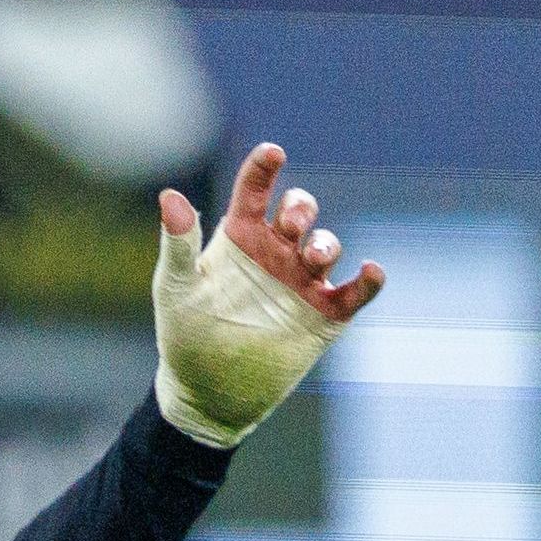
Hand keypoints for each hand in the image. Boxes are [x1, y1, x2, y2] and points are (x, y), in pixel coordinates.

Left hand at [150, 141, 381, 445]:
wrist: (206, 389)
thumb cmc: (185, 332)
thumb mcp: (178, 285)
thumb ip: (179, 242)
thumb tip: (169, 196)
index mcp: (240, 239)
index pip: (255, 192)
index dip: (264, 168)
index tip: (272, 151)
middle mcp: (275, 253)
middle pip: (299, 212)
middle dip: (302, 207)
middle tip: (292, 222)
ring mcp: (303, 282)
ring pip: (327, 246)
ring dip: (326, 244)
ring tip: (315, 256)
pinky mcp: (325, 314)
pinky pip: (357, 292)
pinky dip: (369, 280)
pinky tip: (371, 271)